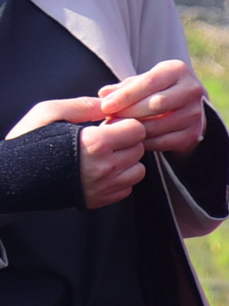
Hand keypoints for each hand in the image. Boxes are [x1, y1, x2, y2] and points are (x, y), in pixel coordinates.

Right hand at [8, 96, 147, 207]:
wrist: (10, 177)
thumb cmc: (27, 143)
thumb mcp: (49, 112)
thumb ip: (82, 105)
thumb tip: (108, 104)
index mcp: (94, 143)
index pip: (136, 130)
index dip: (124, 124)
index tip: (109, 125)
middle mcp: (103, 168)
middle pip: (138, 149)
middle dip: (125, 141)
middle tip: (104, 140)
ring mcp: (102, 187)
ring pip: (137, 170)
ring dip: (126, 161)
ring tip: (102, 156)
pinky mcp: (98, 201)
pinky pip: (127, 188)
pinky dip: (119, 180)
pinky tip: (99, 171)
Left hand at [98, 60, 206, 155]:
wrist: (186, 105)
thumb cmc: (156, 89)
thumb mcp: (142, 81)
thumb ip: (123, 87)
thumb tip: (104, 94)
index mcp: (178, 70)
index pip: (150, 82)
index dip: (125, 95)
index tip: (105, 106)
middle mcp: (192, 90)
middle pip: (157, 104)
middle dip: (129, 113)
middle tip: (109, 119)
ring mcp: (195, 114)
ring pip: (159, 125)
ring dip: (134, 129)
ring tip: (117, 129)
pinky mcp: (193, 134)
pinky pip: (163, 142)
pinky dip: (144, 142)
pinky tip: (132, 138)